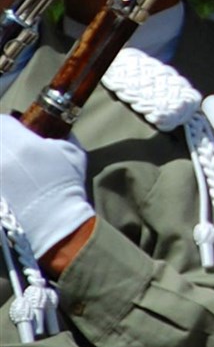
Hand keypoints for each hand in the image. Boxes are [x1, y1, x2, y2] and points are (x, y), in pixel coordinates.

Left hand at [0, 114, 95, 261]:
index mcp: (21, 144)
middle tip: (10, 152)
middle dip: (3, 143)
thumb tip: (51, 127)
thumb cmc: (66, 187)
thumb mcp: (72, 153)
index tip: (14, 132)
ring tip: (9, 171)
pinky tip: (8, 188)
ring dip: (1, 162)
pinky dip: (1, 180)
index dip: (9, 126)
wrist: (55, 224)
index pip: (2, 122)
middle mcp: (0, 158)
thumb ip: (58, 135)